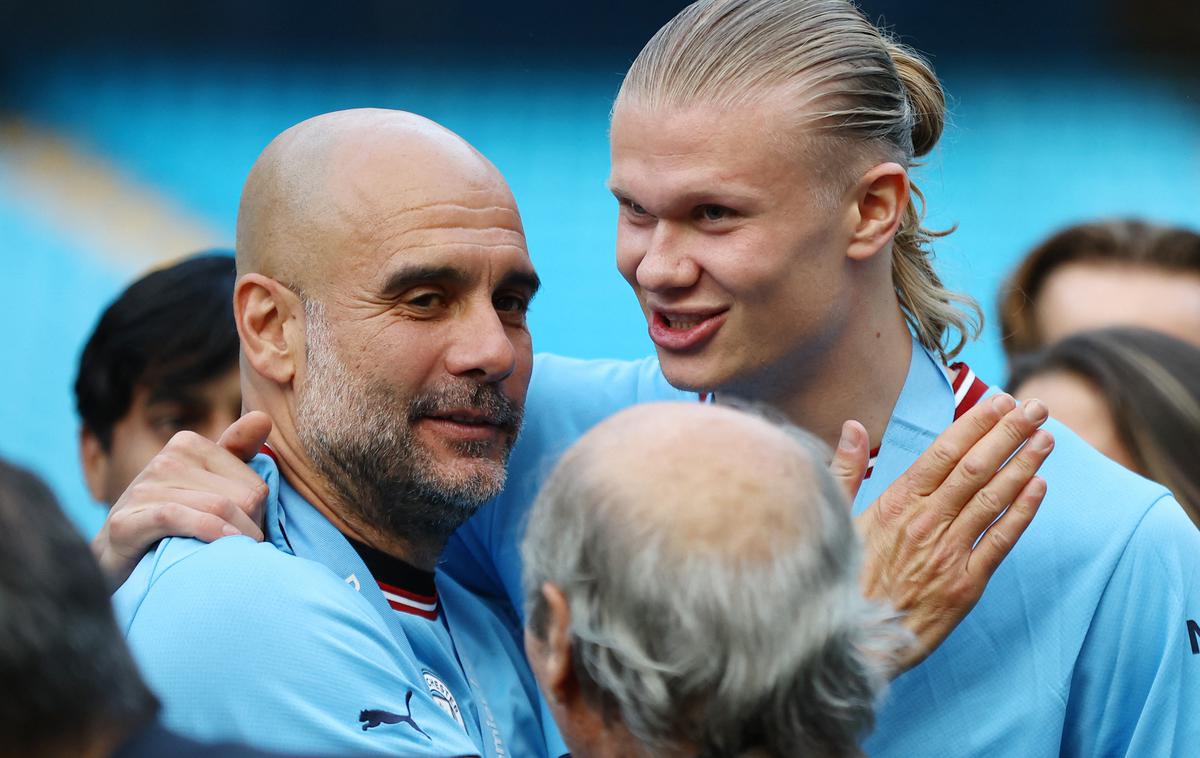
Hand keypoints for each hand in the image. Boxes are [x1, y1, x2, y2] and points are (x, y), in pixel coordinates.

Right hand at [92, 411, 272, 586]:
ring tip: (235, 556)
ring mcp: (142, 489)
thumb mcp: (209, 482)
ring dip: (236, 540)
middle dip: (250, 529)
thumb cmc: (174, 518)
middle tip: (242, 550)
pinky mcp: (125, 520)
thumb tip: (263, 417)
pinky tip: (220, 546)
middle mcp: (165, 460)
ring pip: (218, 508)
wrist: (117, 556)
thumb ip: (238, 452)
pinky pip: (178, 518)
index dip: (260, 515)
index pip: (255, 484)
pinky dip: (207, 532)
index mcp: (188, 444)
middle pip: (243, 498)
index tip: (251, 532)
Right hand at [834, 394, 1051, 672]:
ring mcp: (948, 552)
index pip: (943, 452)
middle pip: (975, 468)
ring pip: (993, 498)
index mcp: (894, 503)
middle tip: (1035, 408)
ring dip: (1023, 464)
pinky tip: (1039, 487)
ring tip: (1045, 437)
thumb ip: (845, 469)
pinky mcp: (966, 584)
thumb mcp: (835, 518)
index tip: (998, 401)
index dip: (975, 424)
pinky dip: (1022, 511)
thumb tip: (853, 426)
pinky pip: (1000, 540)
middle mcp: (925, 522)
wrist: (854, 643)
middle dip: (1009, 433)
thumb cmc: (842, 580)